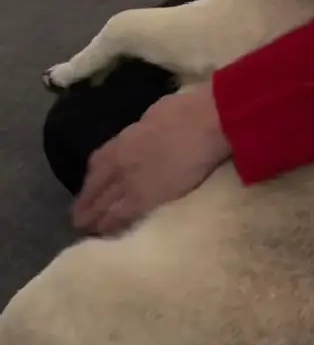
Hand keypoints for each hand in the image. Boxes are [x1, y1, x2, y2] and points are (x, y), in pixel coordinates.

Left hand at [72, 84, 229, 235]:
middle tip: (79, 219)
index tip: (89, 189)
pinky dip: (113, 225)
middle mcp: (119, 164)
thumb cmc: (185, 112)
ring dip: (94, 218)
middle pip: (96, 189)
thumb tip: (145, 135)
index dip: (91, 180)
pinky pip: (122, 216)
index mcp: (121, 142)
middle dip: (86, 205)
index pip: (97, 164)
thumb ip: (143, 131)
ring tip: (90, 230)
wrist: (203, 125)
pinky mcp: (147, 199)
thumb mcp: (154, 114)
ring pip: (104, 205)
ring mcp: (131, 183)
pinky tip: (108, 232)